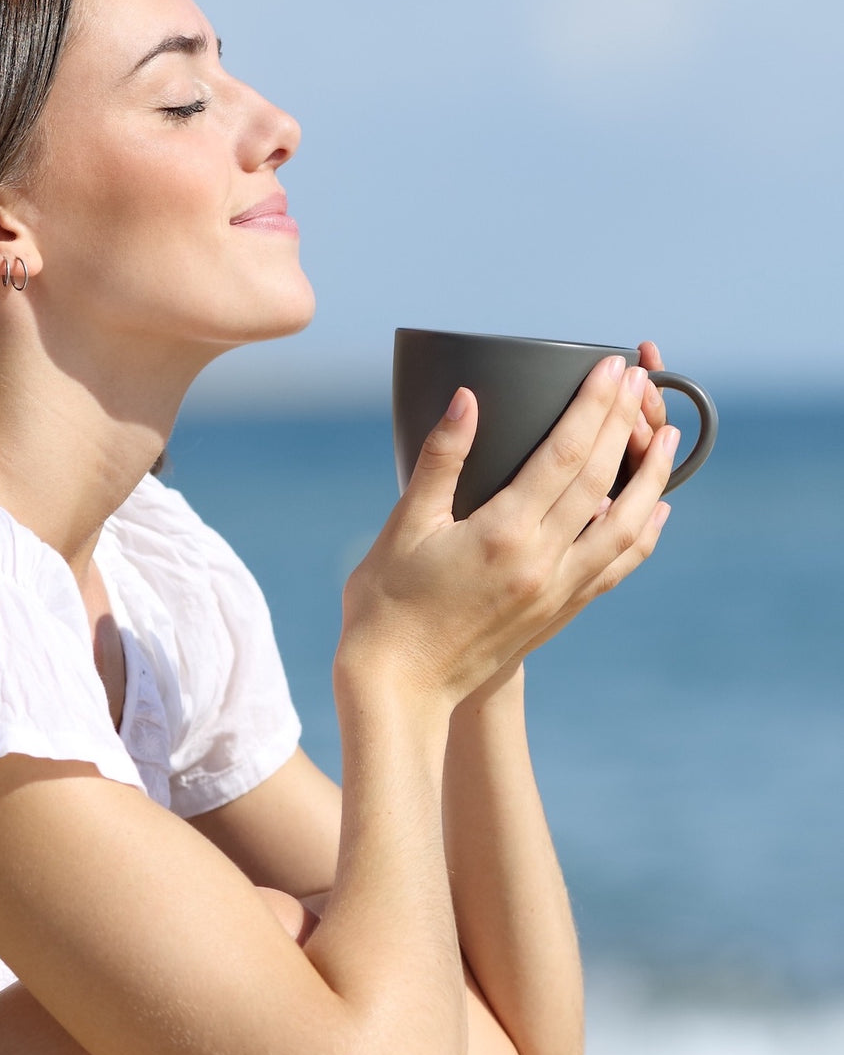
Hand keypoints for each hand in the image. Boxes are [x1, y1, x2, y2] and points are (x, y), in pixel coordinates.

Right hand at [337, 356, 676, 712]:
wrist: (400, 686)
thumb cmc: (387, 605)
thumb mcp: (404, 526)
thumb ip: (440, 460)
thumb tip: (466, 400)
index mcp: (504, 533)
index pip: (564, 455)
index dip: (593, 406)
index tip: (613, 368)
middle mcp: (543, 562)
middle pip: (601, 480)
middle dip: (625, 424)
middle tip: (643, 380)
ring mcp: (557, 591)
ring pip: (625, 526)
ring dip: (652, 478)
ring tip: (668, 438)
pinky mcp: (558, 613)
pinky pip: (615, 567)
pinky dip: (642, 535)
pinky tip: (655, 513)